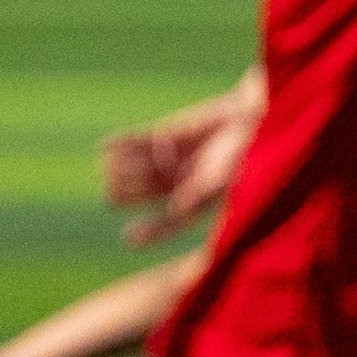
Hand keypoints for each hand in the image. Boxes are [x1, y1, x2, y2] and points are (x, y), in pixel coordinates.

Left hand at [101, 77, 261, 243]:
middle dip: (129, 193)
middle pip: (149, 191)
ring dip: (123, 167)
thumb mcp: (225, 175)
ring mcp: (174, 158)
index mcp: (198, 199)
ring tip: (105, 168)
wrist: (252, 117)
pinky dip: (124, 142)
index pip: (173, 221)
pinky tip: (104, 145)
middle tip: (110, 196)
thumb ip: (201, 192)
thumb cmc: (246, 152)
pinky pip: (141, 140)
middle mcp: (182, 181)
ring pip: (141, 166)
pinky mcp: (169, 134)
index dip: (153, 231)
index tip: (129, 239)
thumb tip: (176, 210)